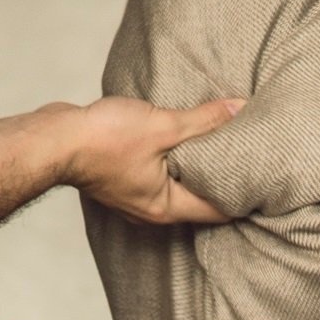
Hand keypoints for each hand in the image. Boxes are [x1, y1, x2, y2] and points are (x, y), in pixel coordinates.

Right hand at [51, 94, 246, 225]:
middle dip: (223, 181)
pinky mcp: (123, 180)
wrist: (53, 140)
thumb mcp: (162, 126)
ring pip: (178, 186)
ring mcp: (136, 198)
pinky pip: (159, 174)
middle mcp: (153, 211)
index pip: (219, 209)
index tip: (266, 181)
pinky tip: (183, 142)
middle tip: (251, 161)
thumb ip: (203, 120)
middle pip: (200, 200)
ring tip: (221, 148)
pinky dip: (174, 161)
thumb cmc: (102, 141)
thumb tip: (239, 109)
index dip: (245, 196)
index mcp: (167, 207)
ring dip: (197, 169)